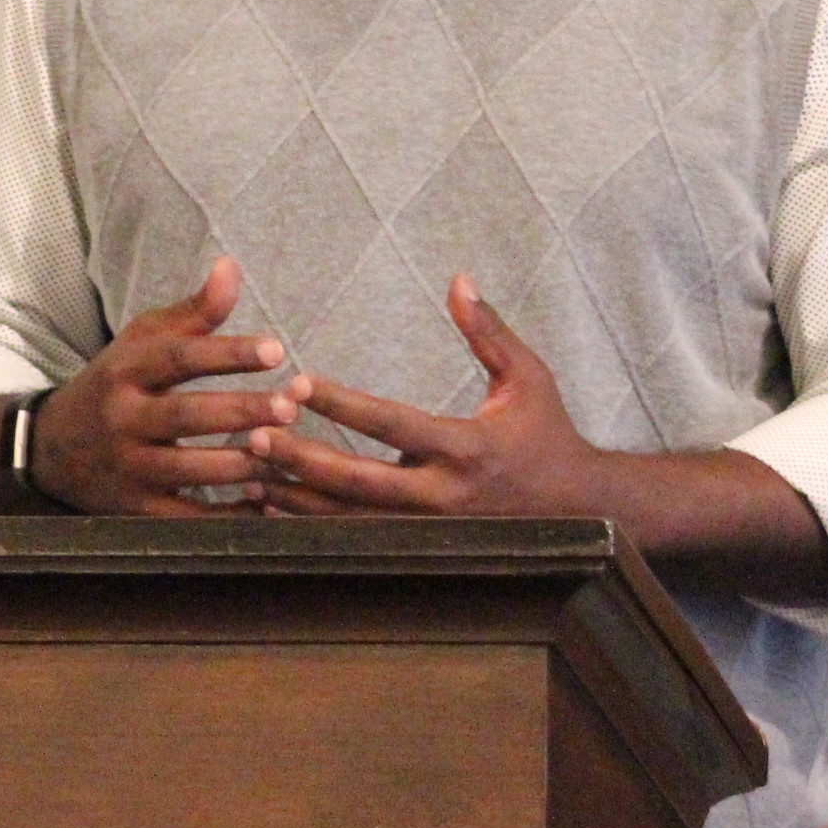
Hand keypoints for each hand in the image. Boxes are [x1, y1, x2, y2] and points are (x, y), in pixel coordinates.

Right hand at [0, 258, 309, 516]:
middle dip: (240, 412)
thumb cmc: (115, 384)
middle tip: (290, 407)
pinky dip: (226, 517)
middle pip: (185, 416)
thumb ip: (193, 312)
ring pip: (188, 471)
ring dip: (240, 466)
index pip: (178, 358)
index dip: (226, 353)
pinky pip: (186, 518)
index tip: (275, 350)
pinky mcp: (135, 510)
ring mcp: (128, 468)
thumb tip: (231, 266)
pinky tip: (265, 506)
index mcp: (126, 370)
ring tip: (286, 458)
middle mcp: (123, 419)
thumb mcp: (143, 341)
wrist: (52, 450)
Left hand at [251, 275, 604, 518]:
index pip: (392, 424)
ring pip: (352, 522)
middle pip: (360, 483)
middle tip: (254, 436)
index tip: (296, 383)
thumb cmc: (548, 432)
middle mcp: (445, 496)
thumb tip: (458, 279)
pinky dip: (315, 529)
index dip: (342, 404)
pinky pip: (359, 542)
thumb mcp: (528, 377)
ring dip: (298, 501)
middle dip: (304, 461)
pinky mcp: (423, 548)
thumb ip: (488, 331)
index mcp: (467, 447)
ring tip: (247, 477)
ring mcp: (432, 531)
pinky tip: (272, 512)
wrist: (580, 510)